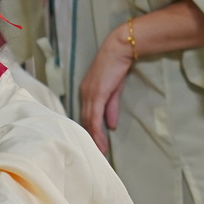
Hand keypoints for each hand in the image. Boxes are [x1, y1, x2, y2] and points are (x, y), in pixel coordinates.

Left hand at [79, 25, 133, 154]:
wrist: (119, 49)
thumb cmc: (116, 66)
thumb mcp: (114, 90)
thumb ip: (111, 108)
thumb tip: (112, 125)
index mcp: (86, 93)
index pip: (86, 116)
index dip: (90, 131)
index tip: (95, 144)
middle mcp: (84, 95)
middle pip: (85, 121)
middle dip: (90, 139)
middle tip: (96, 154)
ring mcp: (89, 95)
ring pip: (88, 122)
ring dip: (94, 139)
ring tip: (100, 153)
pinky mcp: (96, 95)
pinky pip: (94, 118)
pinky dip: (96, 131)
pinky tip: (100, 142)